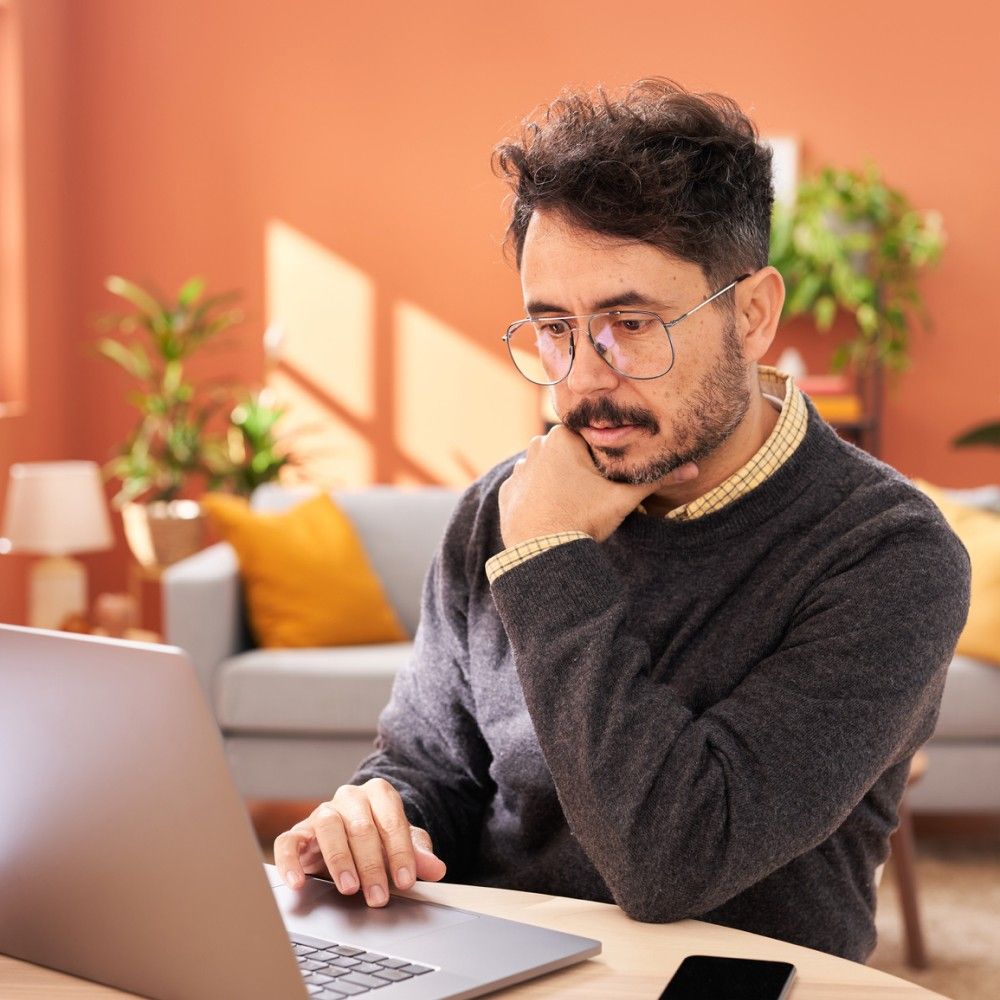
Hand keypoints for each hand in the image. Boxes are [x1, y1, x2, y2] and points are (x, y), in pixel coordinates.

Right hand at [273, 778, 446, 906]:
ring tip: (349, 888)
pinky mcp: (298, 831)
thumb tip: (437, 868)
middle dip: (372, 864)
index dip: (399, 851)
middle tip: (379, 896)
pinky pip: (288, 841)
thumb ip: (418, 853)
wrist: (352, 836)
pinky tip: (298, 883)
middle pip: (361, 825)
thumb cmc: (380, 840)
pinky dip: (291, 861)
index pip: (391, 818)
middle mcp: (349, 798)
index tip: (405, 881)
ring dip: (340, 859)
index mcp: (378, 794)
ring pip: (327, 826)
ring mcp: (322, 812)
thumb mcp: (401, 844)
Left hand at [498, 425, 697, 545]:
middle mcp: (536, 446)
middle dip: (581, 469)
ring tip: (573, 506)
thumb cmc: (583, 519)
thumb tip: (694, 468)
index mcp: (563, 437)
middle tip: (593, 495)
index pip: (590, 438)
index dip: (603, 458)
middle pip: (569, 452)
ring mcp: (519, 470)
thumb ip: (656, 479)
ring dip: (559, 482)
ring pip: (547, 469)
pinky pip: (529, 489)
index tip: (608, 478)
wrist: (542, 552)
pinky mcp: (507, 492)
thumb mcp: (623, 498)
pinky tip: (553, 513)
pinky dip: (539, 498)